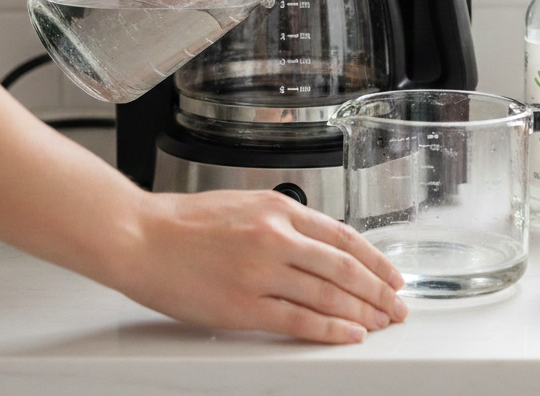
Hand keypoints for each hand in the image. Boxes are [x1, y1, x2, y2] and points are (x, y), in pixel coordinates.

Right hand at [122, 189, 407, 342]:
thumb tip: (319, 245)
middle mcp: (275, 237)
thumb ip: (282, 222)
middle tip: (398, 304)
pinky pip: (298, 320)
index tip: (392, 273)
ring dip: (361, 311)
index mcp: (277, 208)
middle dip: (378, 289)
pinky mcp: (243, 306)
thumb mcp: (244, 205)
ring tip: (380, 323)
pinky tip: (349, 335)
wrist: (142, 237)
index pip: (342, 235)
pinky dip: (329, 329)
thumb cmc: (184, 222)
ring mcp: (261, 272)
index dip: (374, 258)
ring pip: (327, 294)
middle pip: (343, 266)